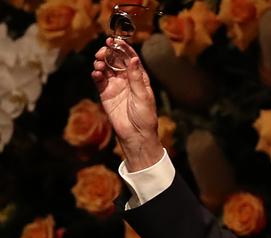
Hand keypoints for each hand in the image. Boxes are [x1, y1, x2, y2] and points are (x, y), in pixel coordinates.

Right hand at [92, 38, 162, 171]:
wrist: (136, 134)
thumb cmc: (145, 116)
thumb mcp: (143, 96)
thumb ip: (136, 78)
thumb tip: (133, 59)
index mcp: (139, 77)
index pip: (130, 59)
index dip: (123, 49)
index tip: (115, 41)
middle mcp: (126, 79)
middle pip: (116, 61)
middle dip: (109, 53)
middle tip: (103, 50)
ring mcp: (115, 86)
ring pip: (106, 68)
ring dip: (101, 62)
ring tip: (99, 63)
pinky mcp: (106, 94)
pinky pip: (99, 81)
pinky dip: (96, 75)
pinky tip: (96, 73)